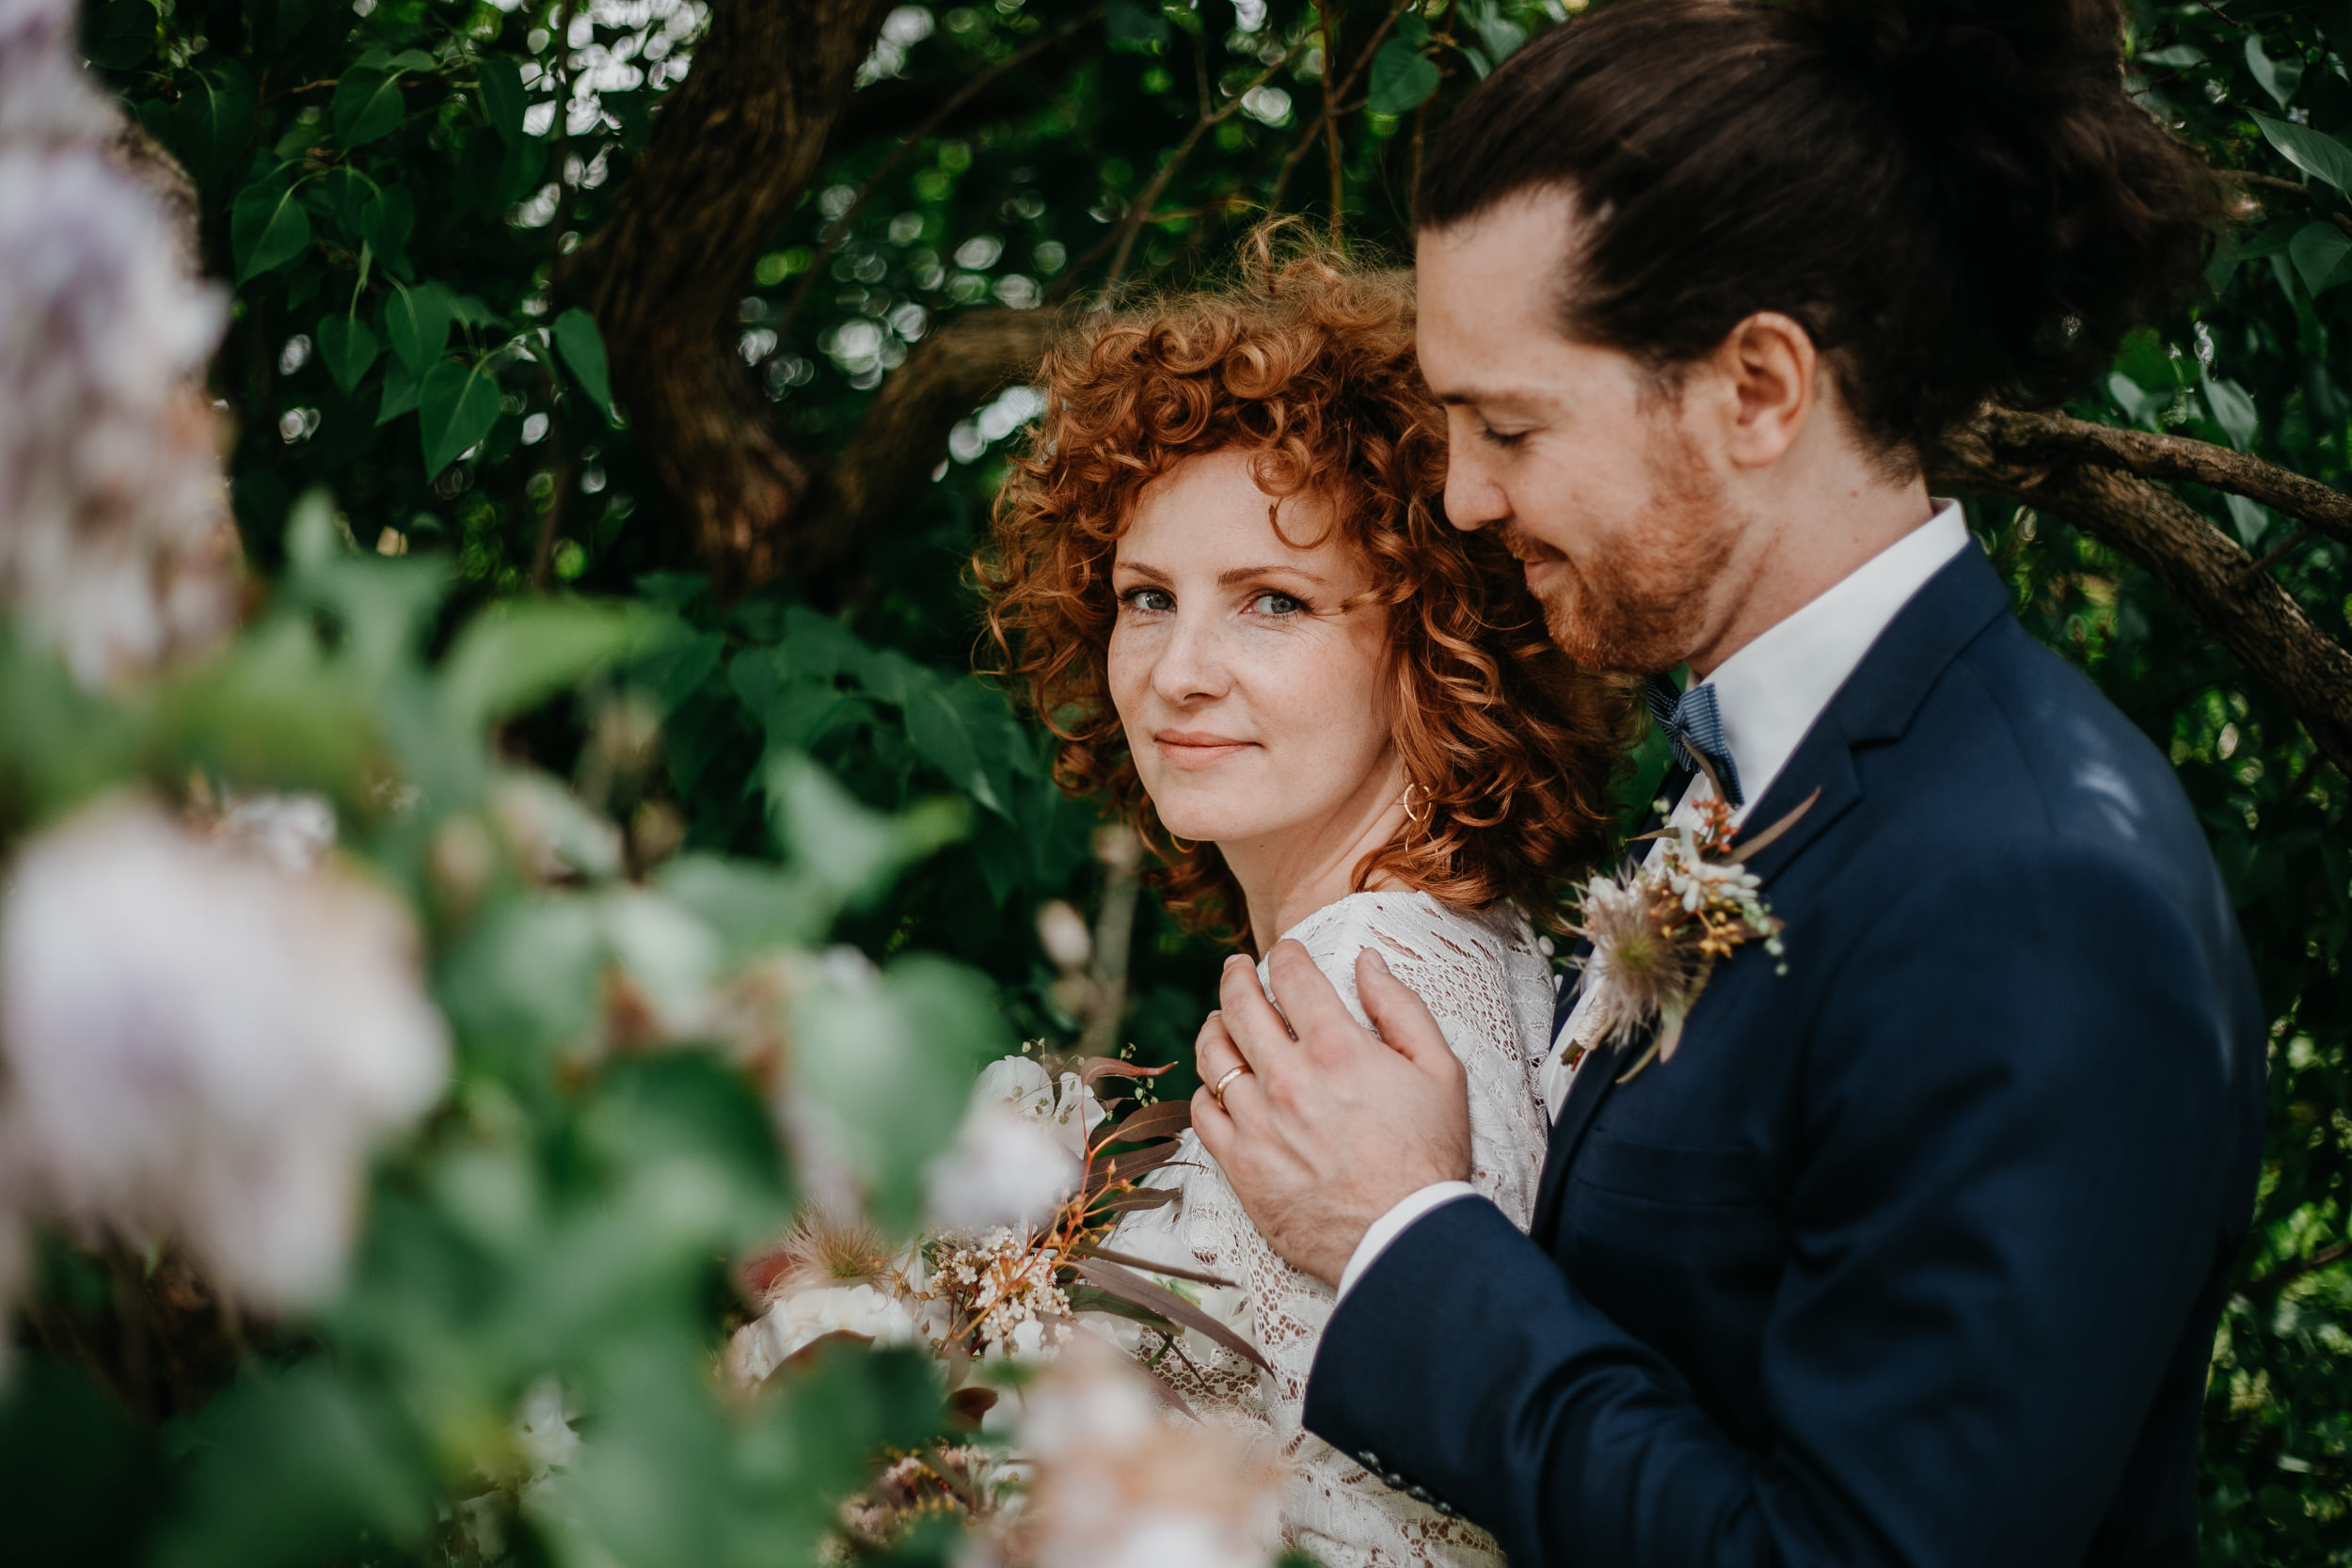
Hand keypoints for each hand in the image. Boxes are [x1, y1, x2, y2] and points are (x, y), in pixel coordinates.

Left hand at [1189, 940, 1472, 1285]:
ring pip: (1213, 1054)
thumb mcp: (1440, 1071)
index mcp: (1337, 1047)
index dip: (1285, 955)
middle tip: (1237, 969)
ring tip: (1220, 1020)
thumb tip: (1368, 962)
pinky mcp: (1240, 1164)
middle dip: (1236, 976)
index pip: (1292, 977)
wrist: (1404, 1237)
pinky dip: (1207, 1089)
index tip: (1285, 954)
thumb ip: (1400, 1008)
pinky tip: (1219, 1085)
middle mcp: (1288, 1078)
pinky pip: (1204, 1113)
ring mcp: (1257, 1122)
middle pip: (1240, 1006)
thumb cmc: (1429, 1156)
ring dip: (1214, 1026)